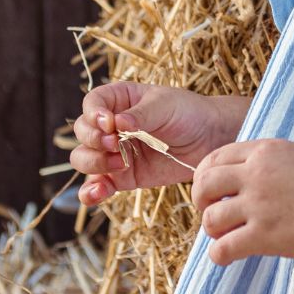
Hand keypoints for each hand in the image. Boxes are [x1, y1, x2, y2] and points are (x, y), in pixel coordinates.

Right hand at [70, 81, 220, 206]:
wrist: (210, 140)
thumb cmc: (188, 112)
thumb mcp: (166, 106)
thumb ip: (140, 115)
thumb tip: (116, 123)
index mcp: (119, 100)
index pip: (92, 103)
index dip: (93, 114)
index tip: (109, 123)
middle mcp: (111, 126)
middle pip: (83, 133)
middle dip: (94, 140)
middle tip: (116, 144)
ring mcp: (115, 152)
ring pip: (84, 159)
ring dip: (94, 163)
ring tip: (121, 165)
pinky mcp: (122, 177)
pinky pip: (98, 185)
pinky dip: (92, 191)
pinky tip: (97, 193)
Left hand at [191, 138, 293, 265]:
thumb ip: (267, 163)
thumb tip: (242, 179)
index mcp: (264, 151)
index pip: (214, 158)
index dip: (206, 178)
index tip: (213, 193)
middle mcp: (256, 173)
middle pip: (204, 184)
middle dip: (202, 202)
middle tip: (215, 216)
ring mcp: (259, 204)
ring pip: (210, 218)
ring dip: (214, 231)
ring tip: (228, 238)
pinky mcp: (265, 235)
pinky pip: (222, 248)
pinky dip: (219, 256)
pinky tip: (230, 257)